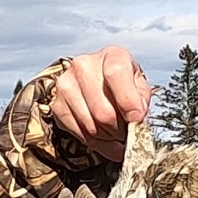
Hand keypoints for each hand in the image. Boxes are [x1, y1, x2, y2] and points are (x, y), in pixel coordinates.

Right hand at [50, 46, 152, 161]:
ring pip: (91, 126)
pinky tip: (103, 135)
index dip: (128, 101)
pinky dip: (95, 142)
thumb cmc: (125, 87)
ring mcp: (66, 84)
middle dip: (120, 130)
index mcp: (112, 56)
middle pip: (103, 111)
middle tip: (126, 131)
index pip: (116, 74)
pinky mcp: (57, 103)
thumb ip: (141, 103)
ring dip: (108, 137)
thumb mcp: (141, 89)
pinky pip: (79, 133)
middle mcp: (84, 65)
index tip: (136, 118)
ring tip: (115, 131)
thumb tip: (134, 119)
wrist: (101, 84)